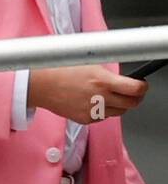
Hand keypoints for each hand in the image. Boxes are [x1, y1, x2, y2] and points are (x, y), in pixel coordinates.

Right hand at [27, 65, 146, 124]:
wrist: (41, 84)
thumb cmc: (60, 70)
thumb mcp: (89, 64)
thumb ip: (108, 74)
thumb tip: (122, 80)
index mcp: (103, 81)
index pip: (135, 89)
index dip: (142, 87)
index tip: (141, 85)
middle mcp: (100, 97)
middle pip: (131, 104)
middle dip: (134, 98)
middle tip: (131, 92)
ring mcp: (93, 111)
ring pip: (118, 112)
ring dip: (118, 104)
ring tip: (107, 95)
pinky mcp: (85, 119)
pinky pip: (102, 117)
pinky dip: (102, 110)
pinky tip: (91, 101)